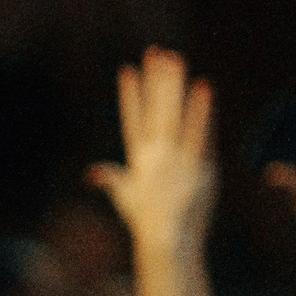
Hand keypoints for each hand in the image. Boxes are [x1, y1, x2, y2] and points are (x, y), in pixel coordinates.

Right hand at [87, 49, 215, 251]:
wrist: (167, 243)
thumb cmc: (147, 223)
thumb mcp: (124, 197)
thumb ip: (111, 178)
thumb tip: (91, 173)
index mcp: (137, 160)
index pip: (133, 119)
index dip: (130, 94)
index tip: (127, 70)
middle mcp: (154, 155)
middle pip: (154, 109)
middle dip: (155, 80)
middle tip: (156, 52)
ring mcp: (176, 159)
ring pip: (174, 114)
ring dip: (175, 85)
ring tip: (178, 60)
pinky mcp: (198, 165)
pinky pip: (201, 132)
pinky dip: (202, 111)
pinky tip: (204, 87)